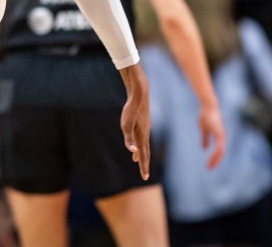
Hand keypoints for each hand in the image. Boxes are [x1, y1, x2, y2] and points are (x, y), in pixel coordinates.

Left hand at [119, 64, 150, 180]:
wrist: (139, 95)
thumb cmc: (130, 110)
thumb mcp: (126, 125)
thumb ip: (128, 139)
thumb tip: (132, 151)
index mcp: (141, 137)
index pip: (142, 155)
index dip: (143, 167)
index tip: (145, 177)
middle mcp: (145, 134)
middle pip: (145, 152)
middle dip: (144, 164)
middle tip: (144, 175)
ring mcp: (146, 129)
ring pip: (144, 145)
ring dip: (141, 154)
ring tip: (137, 161)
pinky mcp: (144, 123)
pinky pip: (143, 138)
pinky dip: (141, 145)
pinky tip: (138, 143)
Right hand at [198, 103, 224, 169]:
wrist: (207, 107)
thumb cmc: (206, 115)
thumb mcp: (203, 129)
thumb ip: (204, 138)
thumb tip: (204, 149)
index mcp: (218, 136)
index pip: (218, 150)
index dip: (214, 158)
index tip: (208, 165)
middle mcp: (221, 137)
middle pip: (220, 153)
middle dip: (214, 161)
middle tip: (208, 168)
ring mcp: (221, 135)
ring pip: (220, 151)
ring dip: (215, 159)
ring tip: (209, 166)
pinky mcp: (219, 133)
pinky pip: (219, 146)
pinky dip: (215, 153)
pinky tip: (211, 157)